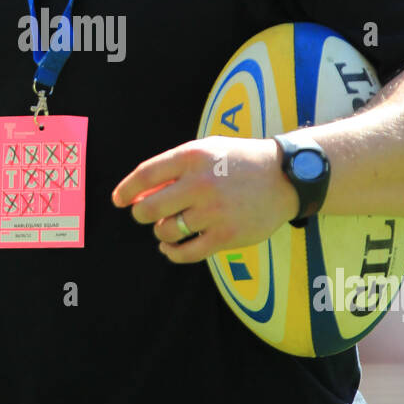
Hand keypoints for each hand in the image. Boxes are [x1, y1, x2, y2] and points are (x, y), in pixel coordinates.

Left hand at [111, 136, 298, 261]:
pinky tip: (171, 247)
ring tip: (169, 226)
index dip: (126, 190)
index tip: (118, 200)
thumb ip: (174, 168)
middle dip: (141, 214)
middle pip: (149, 208)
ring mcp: (214, 212)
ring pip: (166, 230)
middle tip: (147, 214)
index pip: (145, 175)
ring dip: (161, 231)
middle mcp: (201, 184)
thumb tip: (139, 195)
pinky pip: (186, 252)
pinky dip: (172, 252)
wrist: (285, 178)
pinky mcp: (226, 235)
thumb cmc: (239, 162)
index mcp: (193, 157)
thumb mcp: (207, 150)